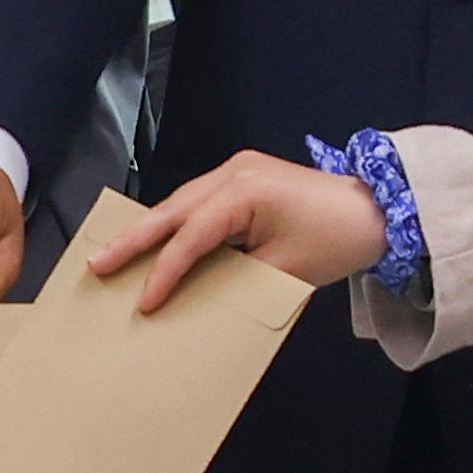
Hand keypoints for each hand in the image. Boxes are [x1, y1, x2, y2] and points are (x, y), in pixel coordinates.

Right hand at [90, 151, 388, 310]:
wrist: (377, 209)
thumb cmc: (336, 240)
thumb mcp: (285, 269)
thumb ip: (236, 280)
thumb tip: (196, 299)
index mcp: (245, 191)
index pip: (192, 236)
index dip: (164, 272)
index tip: (143, 303)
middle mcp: (234, 172)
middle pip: (172, 209)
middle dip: (133, 239)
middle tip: (95, 264)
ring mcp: (236, 170)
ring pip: (179, 204)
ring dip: (148, 231)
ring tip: (111, 256)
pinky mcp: (242, 177)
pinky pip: (196, 203)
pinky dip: (173, 225)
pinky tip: (150, 242)